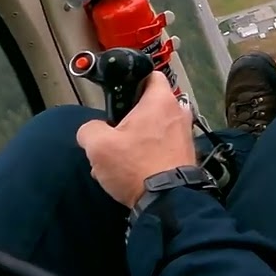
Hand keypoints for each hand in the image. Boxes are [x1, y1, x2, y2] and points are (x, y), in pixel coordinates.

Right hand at [77, 73, 196, 207]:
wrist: (168, 200)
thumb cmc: (136, 166)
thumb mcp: (98, 145)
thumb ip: (89, 129)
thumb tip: (91, 130)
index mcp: (160, 100)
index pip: (150, 74)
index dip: (132, 79)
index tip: (118, 93)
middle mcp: (178, 112)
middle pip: (149, 105)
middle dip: (130, 117)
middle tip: (113, 133)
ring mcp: (185, 133)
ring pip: (154, 128)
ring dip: (136, 139)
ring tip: (118, 158)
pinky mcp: (186, 153)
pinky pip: (163, 145)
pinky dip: (148, 153)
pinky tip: (131, 170)